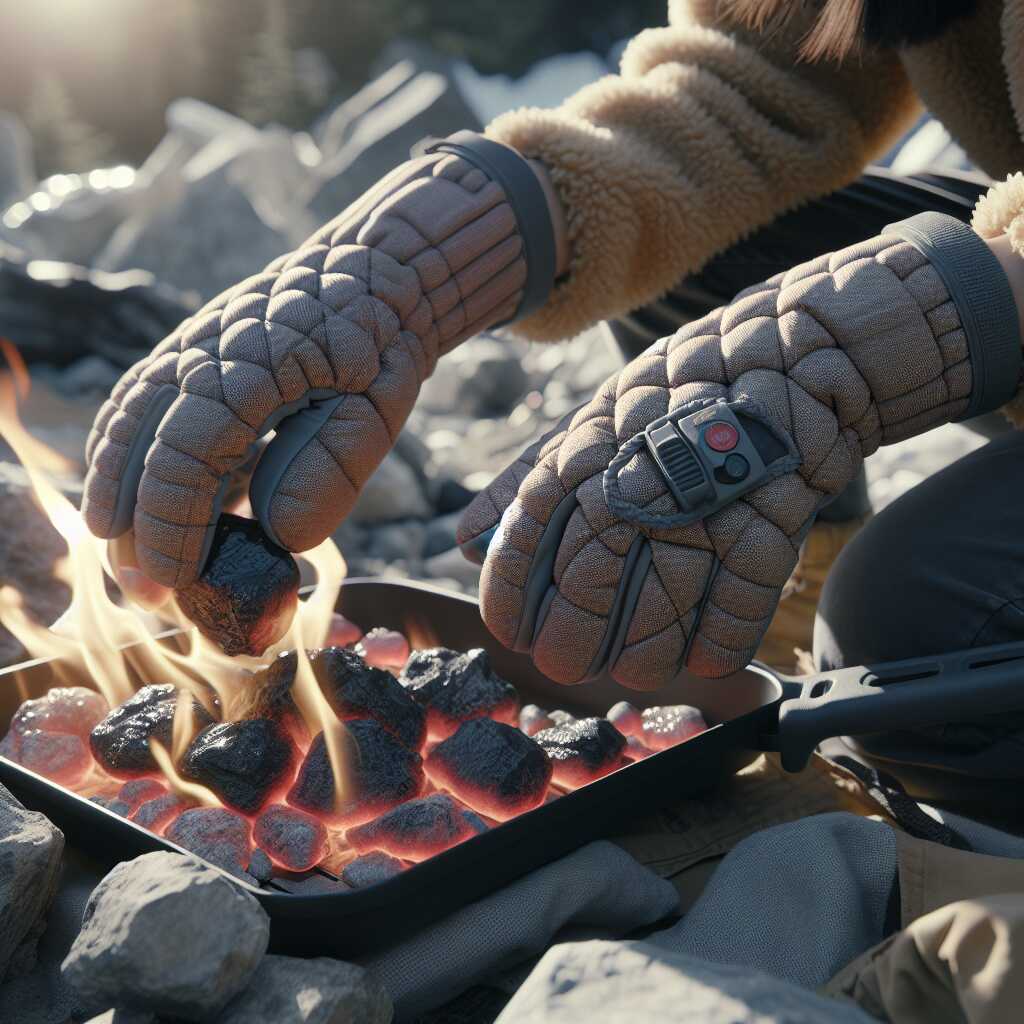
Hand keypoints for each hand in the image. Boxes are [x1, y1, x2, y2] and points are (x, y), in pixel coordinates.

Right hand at [83, 134, 554, 588]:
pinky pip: (141, 401)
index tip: (173, 579)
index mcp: (252, 365)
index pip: (185, 455)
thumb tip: (281, 535)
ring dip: (116, 488)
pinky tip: (133, 495)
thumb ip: (330, 468)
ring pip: (129, 420)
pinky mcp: (193, 349)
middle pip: (138, 441)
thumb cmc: (382, 345)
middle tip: (141, 586)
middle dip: (133, 520)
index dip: (171, 523)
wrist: (377, 268)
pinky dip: (126, 450)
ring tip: (119, 552)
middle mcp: (204, 350)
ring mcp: (192, 344)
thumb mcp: (377, 407)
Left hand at [460, 224, 1008, 686]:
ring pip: (659, 609)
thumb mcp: (587, 420)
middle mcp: (636, 481)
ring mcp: (704, 505)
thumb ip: (526, 482)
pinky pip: (736, 609)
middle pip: (587, 583)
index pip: (526, 537)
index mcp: (584, 452)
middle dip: (570, 638)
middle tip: (565, 665)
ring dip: (640, 654)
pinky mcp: (768, 526)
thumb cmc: (671, 398)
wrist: (787, 357)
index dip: (511, 596)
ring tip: (628, 670)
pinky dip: (714, 646)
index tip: (510, 632)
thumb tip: (462, 539)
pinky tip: (700, 662)